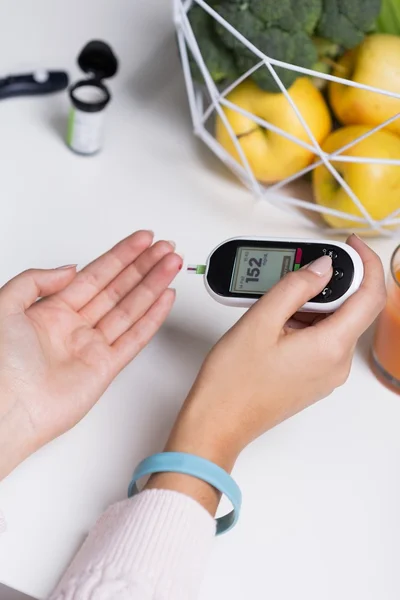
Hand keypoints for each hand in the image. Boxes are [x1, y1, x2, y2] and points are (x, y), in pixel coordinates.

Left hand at [0, 230, 181, 478]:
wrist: (6, 409)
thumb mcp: (3, 305)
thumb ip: (35, 280)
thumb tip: (70, 269)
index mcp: (51, 311)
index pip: (95, 275)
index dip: (121, 255)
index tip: (141, 240)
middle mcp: (74, 327)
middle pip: (118, 288)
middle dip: (144, 265)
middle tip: (165, 248)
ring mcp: (92, 347)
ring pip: (131, 308)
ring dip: (153, 284)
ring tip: (172, 264)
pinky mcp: (106, 368)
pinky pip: (135, 337)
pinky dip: (153, 318)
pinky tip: (165, 299)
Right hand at [147, 236, 385, 513]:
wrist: (217, 422)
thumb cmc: (232, 382)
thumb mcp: (260, 320)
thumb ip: (296, 287)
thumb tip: (321, 267)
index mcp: (331, 347)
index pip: (370, 295)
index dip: (366, 263)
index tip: (351, 246)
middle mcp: (337, 364)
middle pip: (354, 309)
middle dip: (332, 283)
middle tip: (300, 269)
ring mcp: (327, 375)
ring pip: (336, 324)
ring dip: (315, 304)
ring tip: (276, 300)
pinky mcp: (314, 379)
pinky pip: (323, 341)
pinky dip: (307, 322)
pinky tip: (277, 320)